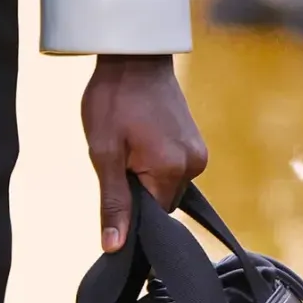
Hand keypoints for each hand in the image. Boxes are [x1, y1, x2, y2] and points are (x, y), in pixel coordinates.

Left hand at [82, 53, 208, 255]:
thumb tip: (115, 246)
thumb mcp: (104, 152)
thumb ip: (113, 202)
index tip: (115, 185)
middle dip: (139, 189)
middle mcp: (195, 165)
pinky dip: (156, 162)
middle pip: (162, 201)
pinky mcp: (196, 142)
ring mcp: (198, 152)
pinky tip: (140, 138)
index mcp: (173, 170)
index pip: (154, 217)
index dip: (132, 209)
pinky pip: (174, 168)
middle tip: (119, 156)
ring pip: (167, 185)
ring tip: (129, 142)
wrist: (134, 56)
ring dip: (146, 175)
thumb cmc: (114, 99)